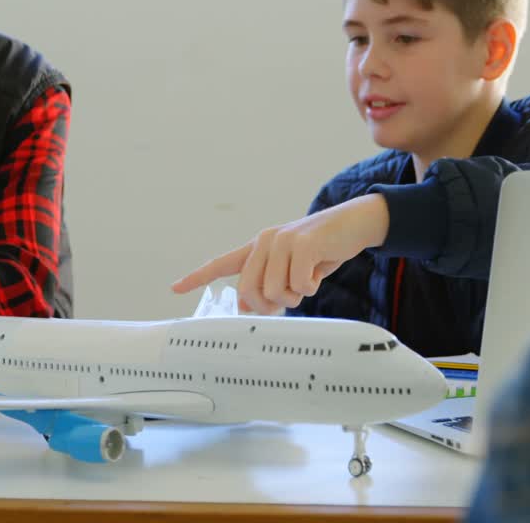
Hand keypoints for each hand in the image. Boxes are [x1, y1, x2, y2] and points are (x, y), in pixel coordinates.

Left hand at [172, 194, 389, 313]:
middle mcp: (265, 241)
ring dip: (296, 296)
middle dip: (269, 305)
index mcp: (259, 247)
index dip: (198, 277)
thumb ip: (268, 282)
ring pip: (275, 291)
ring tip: (309, 278)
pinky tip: (320, 270)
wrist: (354, 223)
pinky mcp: (302, 243)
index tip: (175, 288)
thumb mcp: (293, 270)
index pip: (223, 263)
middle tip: (291, 299)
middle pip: (249, 291)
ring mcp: (282, 240)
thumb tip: (244, 305)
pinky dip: (312, 286)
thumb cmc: (323, 251)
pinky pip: (299, 284)